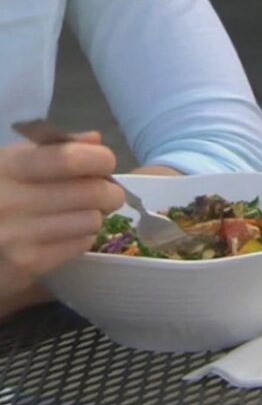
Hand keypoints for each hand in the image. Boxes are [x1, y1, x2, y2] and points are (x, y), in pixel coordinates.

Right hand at [0, 132, 123, 314]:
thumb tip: (94, 140)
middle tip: (103, 193)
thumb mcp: (9, 164)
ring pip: (91, 221)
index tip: (103, 163)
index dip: (99, 159)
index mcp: (6, 167)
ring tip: (76, 214)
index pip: (69, 159)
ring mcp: (15, 236)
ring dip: (93, 216)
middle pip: (91, 193)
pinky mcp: (25, 264)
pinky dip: (81, 237)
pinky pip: (80, 245)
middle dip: (108, 191)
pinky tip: (61, 233)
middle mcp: (9, 200)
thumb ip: (52, 150)